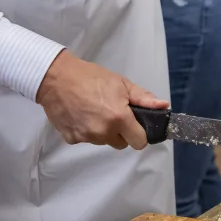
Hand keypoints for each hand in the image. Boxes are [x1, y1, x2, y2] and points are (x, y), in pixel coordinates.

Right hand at [35, 51, 167, 148]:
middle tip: (112, 112)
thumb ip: (143, 98)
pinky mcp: (71, 139)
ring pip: (103, 141)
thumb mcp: (121, 83)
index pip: (139, 142)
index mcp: (119, 119)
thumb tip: (163, 106)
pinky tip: (81, 114)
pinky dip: (86, 130)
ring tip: (94, 110)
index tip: (135, 124)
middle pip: (121, 143)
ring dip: (103, 131)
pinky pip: (86, 139)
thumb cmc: (91, 77)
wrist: (57, 78)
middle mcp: (103, 132)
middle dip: (120, 131)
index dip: (139, 133)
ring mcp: (86, 137)